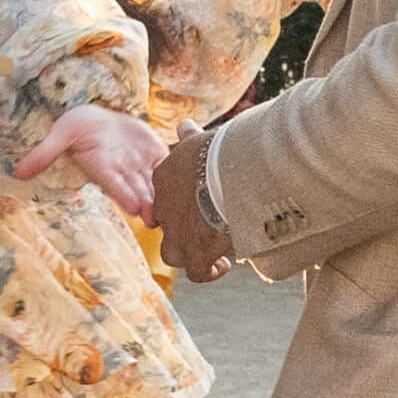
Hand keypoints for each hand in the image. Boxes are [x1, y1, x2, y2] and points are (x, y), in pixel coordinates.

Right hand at [13, 105, 167, 219]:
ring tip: (175, 203)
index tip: (132, 206)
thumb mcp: (61, 133)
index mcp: (102, 169)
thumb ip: (45, 153)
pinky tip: (188, 174)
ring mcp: (141, 165)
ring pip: (156, 182)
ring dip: (164, 194)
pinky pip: (169, 163)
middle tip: (157, 214)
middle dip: (148, 202)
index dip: (123, 194)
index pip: (113, 185)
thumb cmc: (78, 126)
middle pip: (138, 189)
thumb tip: (18, 173)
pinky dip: (178, 169)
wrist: (99, 117)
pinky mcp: (155, 154)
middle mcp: (123, 172)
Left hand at [152, 123, 235, 283]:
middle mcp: (164, 209)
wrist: (233, 176)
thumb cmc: (220, 153)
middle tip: (207, 225)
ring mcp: (178, 235)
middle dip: (184, 228)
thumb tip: (183, 125)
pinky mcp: (195, 254)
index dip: (182, 199)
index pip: (165, 195)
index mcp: (164, 179)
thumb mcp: (200, 140)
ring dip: (192, 252)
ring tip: (213, 249)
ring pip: (174, 252)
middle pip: (167, 225)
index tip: (200, 200)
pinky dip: (209, 271)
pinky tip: (222, 266)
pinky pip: (197, 272)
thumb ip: (190, 137)